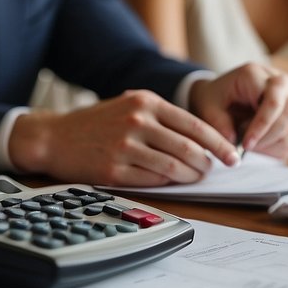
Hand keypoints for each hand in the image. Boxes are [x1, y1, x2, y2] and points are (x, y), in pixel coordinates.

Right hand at [8, 89, 237, 186]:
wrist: (55, 137)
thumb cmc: (96, 123)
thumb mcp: (129, 105)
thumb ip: (162, 116)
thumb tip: (201, 139)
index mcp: (145, 102)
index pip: (194, 124)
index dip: (219, 143)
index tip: (232, 155)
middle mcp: (137, 122)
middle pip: (188, 149)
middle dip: (208, 164)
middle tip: (213, 171)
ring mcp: (124, 147)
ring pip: (173, 168)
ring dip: (190, 177)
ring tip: (195, 178)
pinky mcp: (113, 171)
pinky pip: (152, 181)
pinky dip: (167, 184)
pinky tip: (171, 183)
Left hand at [188, 64, 287, 159]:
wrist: (222, 93)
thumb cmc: (216, 99)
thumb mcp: (209, 109)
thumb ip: (220, 125)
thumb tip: (236, 143)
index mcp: (255, 74)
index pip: (273, 102)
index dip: (262, 126)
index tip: (246, 145)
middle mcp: (279, 79)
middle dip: (269, 136)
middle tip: (249, 147)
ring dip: (274, 142)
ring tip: (251, 142)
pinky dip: (280, 144)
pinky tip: (261, 144)